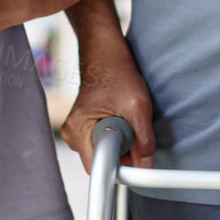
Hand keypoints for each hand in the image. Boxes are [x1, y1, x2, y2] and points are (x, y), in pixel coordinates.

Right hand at [60, 29, 154, 170]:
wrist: (105, 51)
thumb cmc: (115, 71)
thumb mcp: (137, 106)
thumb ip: (144, 142)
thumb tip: (147, 169)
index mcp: (77, 130)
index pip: (99, 168)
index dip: (122, 167)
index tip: (137, 159)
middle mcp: (72, 134)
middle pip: (103, 161)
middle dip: (124, 152)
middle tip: (133, 127)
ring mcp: (78, 131)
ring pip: (106, 151)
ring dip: (122, 141)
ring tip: (126, 116)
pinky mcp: (86, 127)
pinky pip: (105, 142)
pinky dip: (119, 134)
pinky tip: (122, 116)